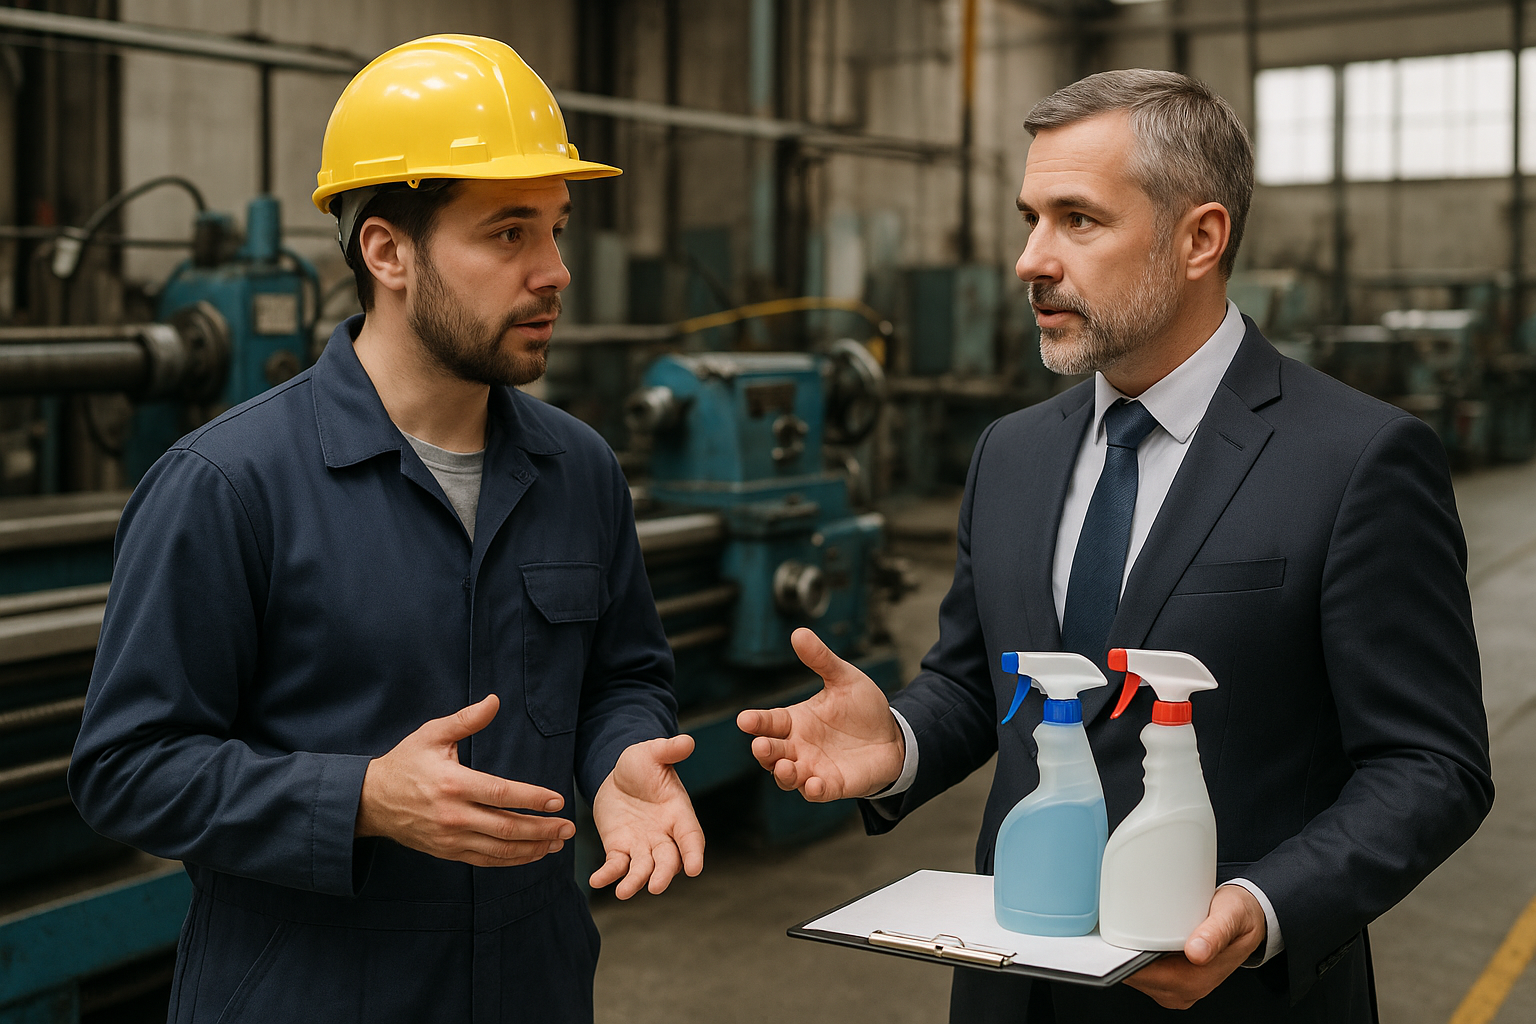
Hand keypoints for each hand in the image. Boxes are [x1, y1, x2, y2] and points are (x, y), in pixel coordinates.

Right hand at [355, 694, 574, 867]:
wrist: (371, 801)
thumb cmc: (405, 763)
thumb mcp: (431, 735)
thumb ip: (465, 720)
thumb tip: (494, 701)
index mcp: (453, 784)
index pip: (500, 794)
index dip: (531, 798)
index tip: (557, 800)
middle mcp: (453, 815)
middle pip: (506, 827)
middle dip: (542, 829)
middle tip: (568, 827)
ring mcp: (450, 838)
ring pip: (499, 849)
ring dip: (532, 848)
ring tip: (557, 842)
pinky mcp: (447, 852)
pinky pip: (485, 860)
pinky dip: (511, 860)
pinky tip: (531, 853)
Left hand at [589, 735, 704, 898]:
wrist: (617, 773)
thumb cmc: (642, 762)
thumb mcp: (653, 752)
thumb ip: (669, 750)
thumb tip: (687, 741)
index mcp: (678, 813)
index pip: (692, 837)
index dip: (694, 853)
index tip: (695, 869)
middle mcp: (664, 834)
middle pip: (668, 859)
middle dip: (663, 874)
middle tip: (656, 887)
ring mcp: (642, 844)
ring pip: (643, 868)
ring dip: (635, 881)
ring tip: (623, 892)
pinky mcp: (619, 847)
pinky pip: (616, 864)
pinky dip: (608, 874)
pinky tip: (596, 880)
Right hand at [736, 627, 904, 800]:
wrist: (893, 736)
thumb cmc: (863, 708)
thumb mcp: (844, 679)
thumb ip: (821, 659)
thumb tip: (798, 632)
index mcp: (795, 721)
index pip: (768, 722)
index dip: (756, 722)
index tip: (744, 719)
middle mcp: (798, 747)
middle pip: (772, 753)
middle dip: (764, 751)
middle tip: (761, 746)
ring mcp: (812, 768)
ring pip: (787, 776)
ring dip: (783, 774)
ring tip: (786, 767)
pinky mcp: (832, 785)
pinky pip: (816, 792)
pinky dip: (812, 790)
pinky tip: (814, 783)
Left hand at [1122, 884, 1267, 1009]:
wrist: (1248, 920)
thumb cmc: (1239, 917)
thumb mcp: (1231, 916)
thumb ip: (1216, 933)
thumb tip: (1196, 952)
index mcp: (1196, 980)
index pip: (1144, 976)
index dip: (1123, 959)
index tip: (1110, 937)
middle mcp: (1185, 990)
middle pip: (1135, 977)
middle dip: (1120, 953)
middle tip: (1115, 921)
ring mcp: (1178, 988)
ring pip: (1137, 975)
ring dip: (1127, 954)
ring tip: (1127, 925)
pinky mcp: (1173, 980)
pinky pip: (1144, 971)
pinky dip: (1136, 954)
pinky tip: (1137, 935)